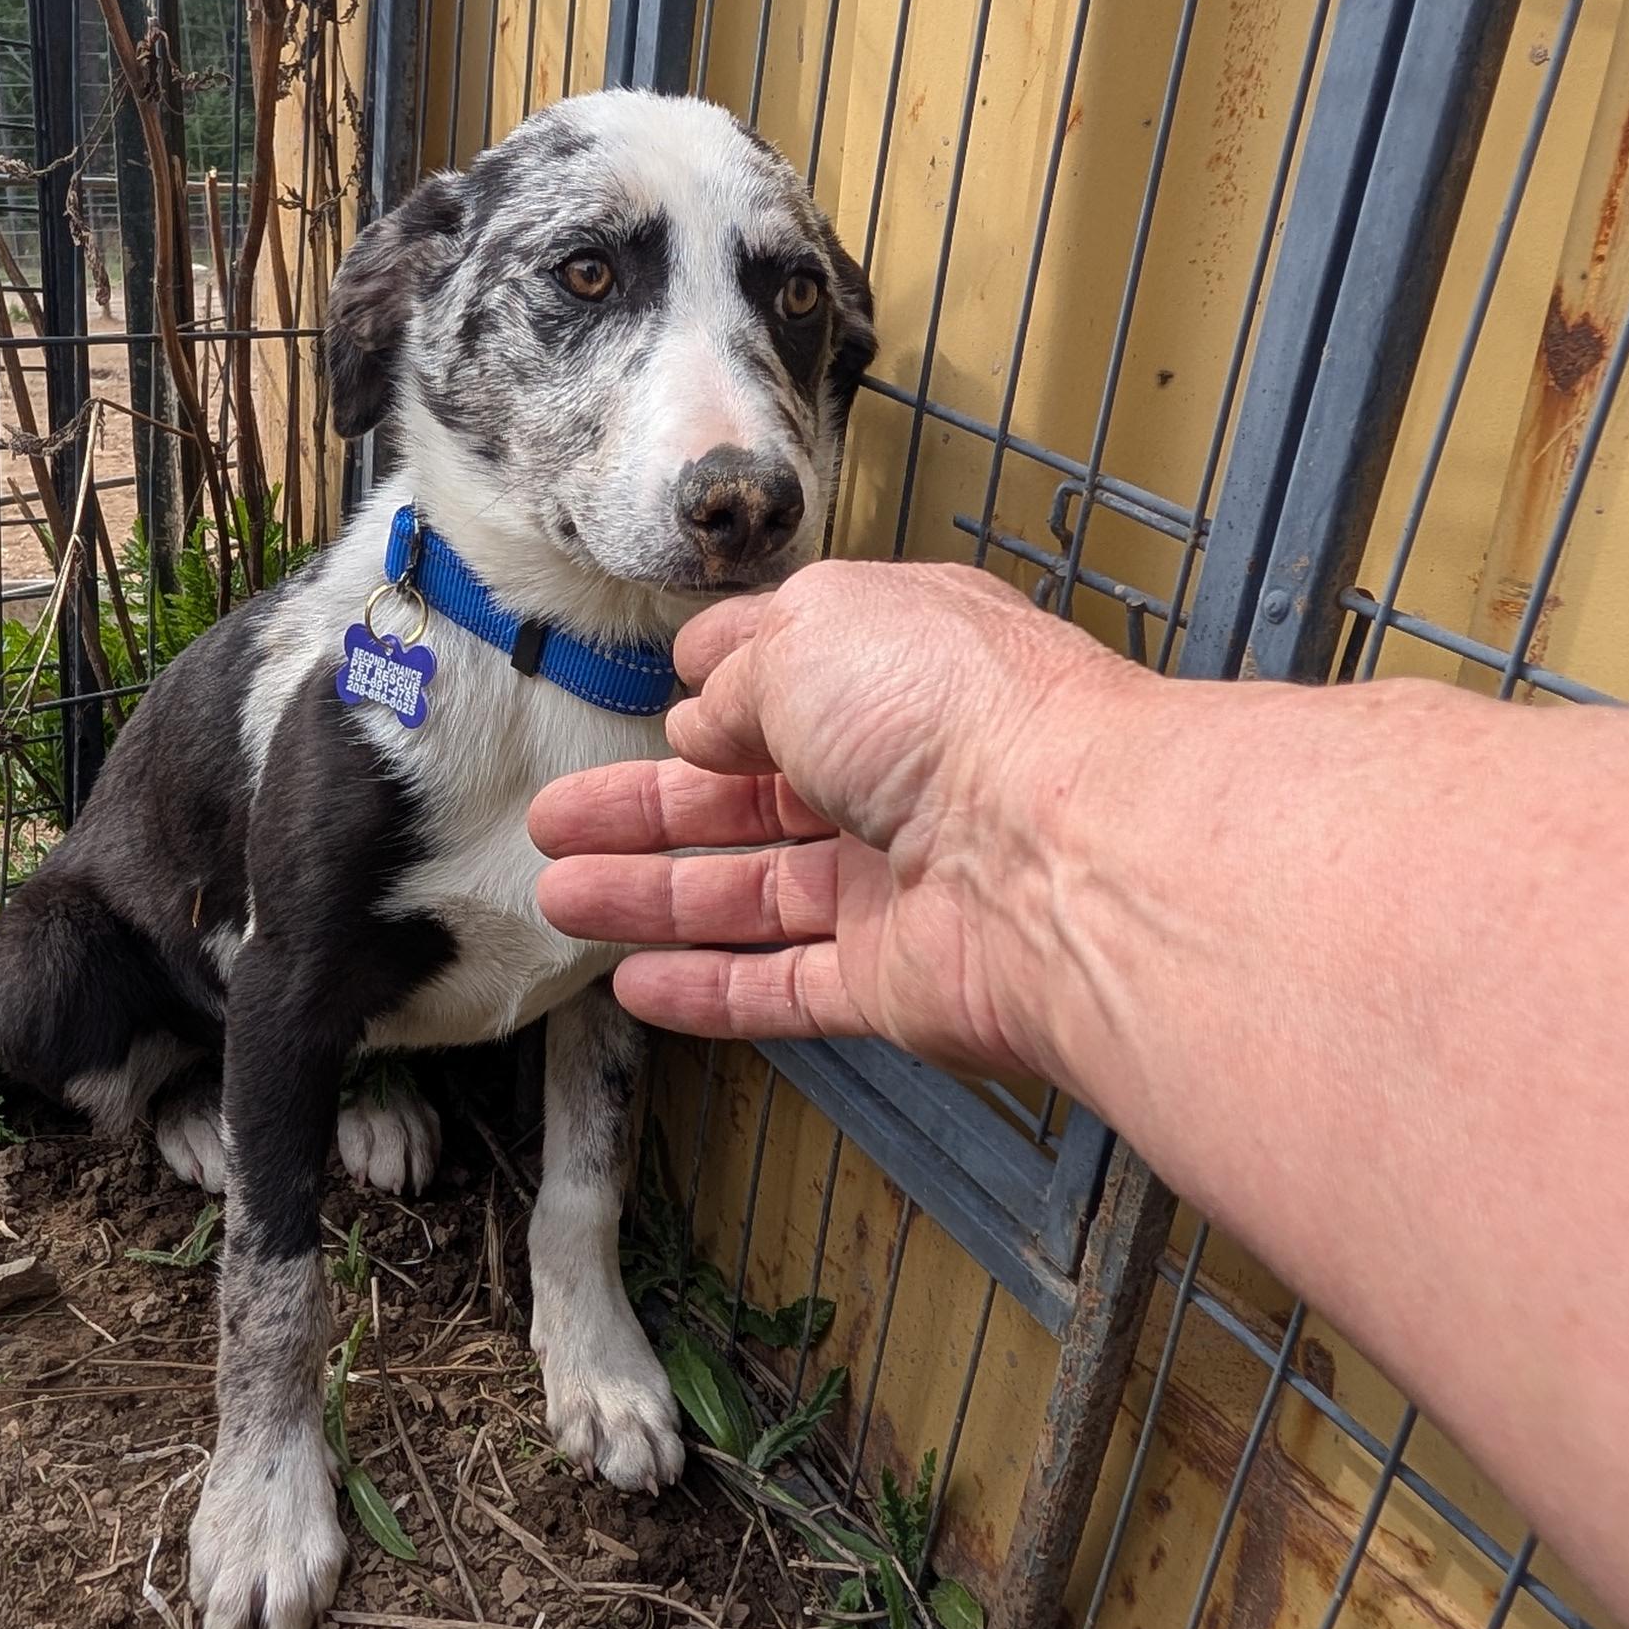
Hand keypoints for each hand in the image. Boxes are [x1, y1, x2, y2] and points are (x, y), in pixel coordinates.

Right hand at [530, 560, 1133, 1081]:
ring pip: (754, 894)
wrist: (1067, 856)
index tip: (664, 698)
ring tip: (562, 895)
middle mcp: (907, 773)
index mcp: (902, 667)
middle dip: (647, 807)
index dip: (723, 688)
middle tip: (562, 820)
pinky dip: (709, 991)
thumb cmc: (963, 715)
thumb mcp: (812, 637)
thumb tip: (700, 720)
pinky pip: (787, 990)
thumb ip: (738, 680)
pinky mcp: (900, 982)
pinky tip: (639, 985)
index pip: (797, 673)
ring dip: (652, 897)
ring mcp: (903, 883)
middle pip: (752, 795)